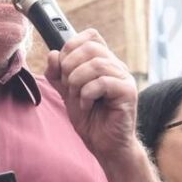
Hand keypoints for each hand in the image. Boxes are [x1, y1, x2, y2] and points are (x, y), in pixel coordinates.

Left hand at [45, 29, 138, 165]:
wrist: (105, 145)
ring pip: (96, 64)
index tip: (63, 67)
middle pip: (91, 47)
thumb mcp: (67, 93)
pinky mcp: (128, 92)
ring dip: (77, 81)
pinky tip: (86, 106)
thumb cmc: (91, 119)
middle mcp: (116, 66)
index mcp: (104, 62)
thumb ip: (58, 74)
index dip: (72, 45)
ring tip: (77, 97)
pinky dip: (87, 94)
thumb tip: (53, 54)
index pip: (91, 36)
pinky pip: (103, 82)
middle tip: (68, 86)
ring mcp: (124, 78)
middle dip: (70, 66)